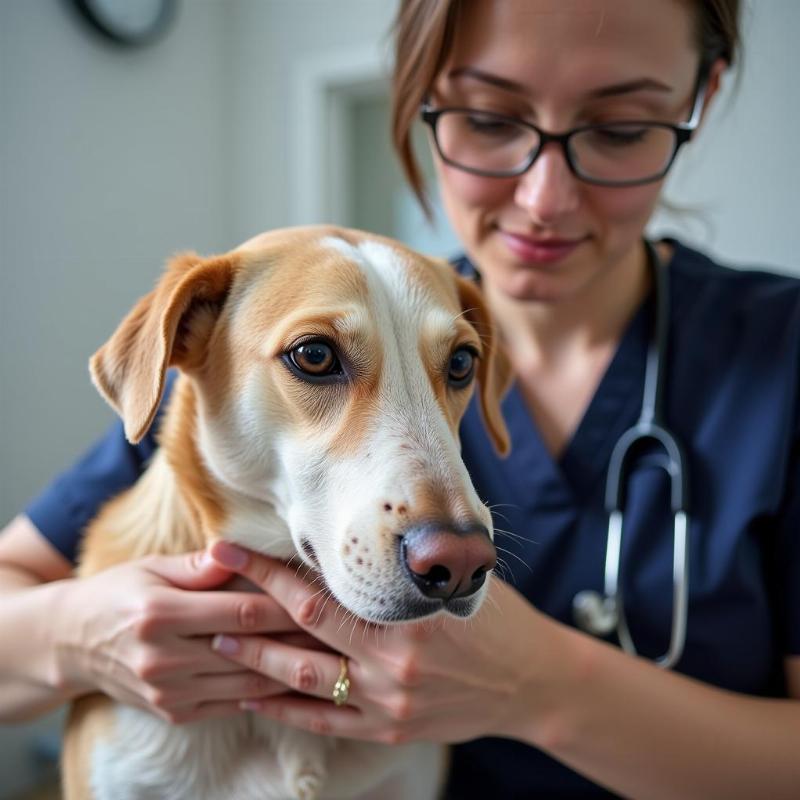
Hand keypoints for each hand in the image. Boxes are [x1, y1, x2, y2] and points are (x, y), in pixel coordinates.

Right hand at [55, 549, 308, 723]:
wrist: (71, 643)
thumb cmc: (118, 592)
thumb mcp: (152, 567)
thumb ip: (200, 566)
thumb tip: (243, 552)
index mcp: (159, 614)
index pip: (241, 611)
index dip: (286, 605)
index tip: (322, 598)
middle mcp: (163, 659)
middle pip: (251, 649)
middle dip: (300, 640)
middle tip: (342, 632)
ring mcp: (168, 692)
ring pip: (248, 684)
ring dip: (292, 671)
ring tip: (330, 656)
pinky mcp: (174, 713)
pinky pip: (232, 705)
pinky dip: (266, 693)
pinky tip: (295, 680)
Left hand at [208, 541, 555, 744]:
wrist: (531, 681)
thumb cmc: (493, 618)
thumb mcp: (456, 579)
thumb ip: (406, 565)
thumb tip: (361, 530)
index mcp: (406, 618)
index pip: (319, 592)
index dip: (267, 571)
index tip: (228, 549)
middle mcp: (391, 663)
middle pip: (301, 632)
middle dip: (247, 607)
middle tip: (204, 586)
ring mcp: (388, 702)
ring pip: (304, 681)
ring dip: (254, 661)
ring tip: (214, 640)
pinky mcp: (388, 729)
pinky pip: (324, 723)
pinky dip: (283, 710)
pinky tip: (251, 697)